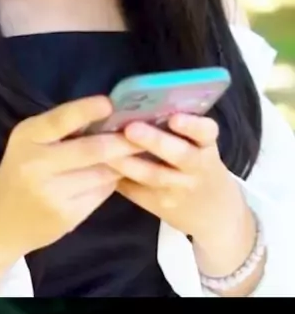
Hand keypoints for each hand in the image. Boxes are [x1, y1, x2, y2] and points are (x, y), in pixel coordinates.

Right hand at [0, 95, 137, 271]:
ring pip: (102, 173)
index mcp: (27, 138)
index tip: (109, 103)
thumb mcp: (29, 143)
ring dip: (122, 162)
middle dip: (122, 141)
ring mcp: (53, 193)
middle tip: (145, 132)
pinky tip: (115, 175)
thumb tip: (107, 115)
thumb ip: (60, 130)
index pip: (60, 120)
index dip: (87, 110)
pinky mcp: (67, 216)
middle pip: (91, 150)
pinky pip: (101, 193)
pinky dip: (112, 181)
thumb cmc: (19, 172)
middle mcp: (37, 164)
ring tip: (137, 151)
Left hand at [107, 114, 248, 245]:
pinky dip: (118, 177)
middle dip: (155, 141)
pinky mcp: (160, 205)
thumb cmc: (198, 164)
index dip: (192, 125)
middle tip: (130, 129)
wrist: (214, 214)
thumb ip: (179, 128)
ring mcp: (179, 189)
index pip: (206, 132)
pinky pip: (137, 191)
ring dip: (128, 162)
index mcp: (206, 145)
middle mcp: (196, 167)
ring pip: (154, 176)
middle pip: (180, 155)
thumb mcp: (200, 146)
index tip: (174, 118)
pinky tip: (99, 166)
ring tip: (104, 147)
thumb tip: (137, 100)